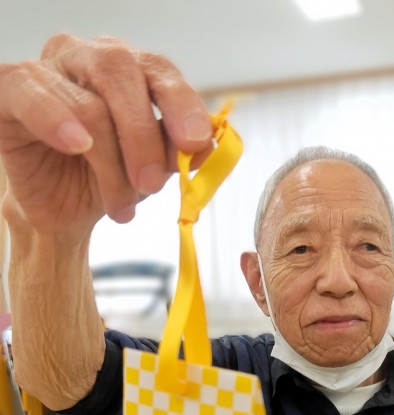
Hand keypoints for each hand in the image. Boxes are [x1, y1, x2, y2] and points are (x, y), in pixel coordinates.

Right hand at [0, 34, 213, 233]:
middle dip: (143, 137)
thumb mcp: (152, 167)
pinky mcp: (10, 90)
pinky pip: (30, 92)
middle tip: (152, 185)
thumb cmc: (108, 180)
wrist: (62, 211)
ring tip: (120, 206)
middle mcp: (88, 57)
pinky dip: (56, 119)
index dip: (182, 105)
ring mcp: (46, 69)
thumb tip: (206, 144)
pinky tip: (76, 146)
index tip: (197, 144)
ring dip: (109, 166)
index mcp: (129, 69)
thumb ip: (175, 149)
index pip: (160, 71)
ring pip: (86, 104)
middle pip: (121, 76)